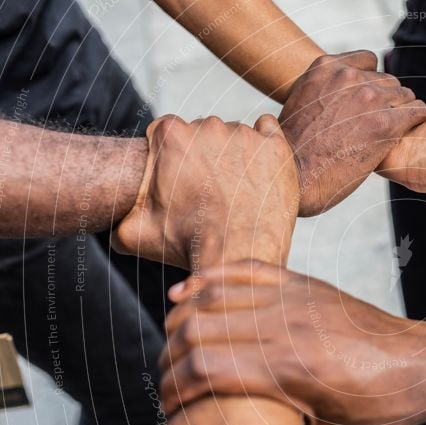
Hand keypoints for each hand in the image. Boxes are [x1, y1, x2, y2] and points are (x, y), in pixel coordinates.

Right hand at [113, 114, 298, 269]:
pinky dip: (265, 147)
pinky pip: (268, 132)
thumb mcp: (134, 233)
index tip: (184, 182)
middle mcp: (208, 126)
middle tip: (212, 192)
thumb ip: (116, 216)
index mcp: (170, 135)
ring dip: (236, 155)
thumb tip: (108, 218)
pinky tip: (260, 173)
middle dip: (206, 157)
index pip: (169, 134)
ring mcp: (245, 134)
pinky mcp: (276, 146)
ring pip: (236, 136)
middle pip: (204, 134)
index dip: (175, 160)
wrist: (240, 256)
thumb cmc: (188, 244)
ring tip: (237, 191)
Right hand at [160, 260, 425, 424]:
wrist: (421, 365)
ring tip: (173, 346)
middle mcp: (288, 326)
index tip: (170, 407)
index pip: (204, 369)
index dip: (173, 389)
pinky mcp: (304, 284)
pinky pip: (245, 269)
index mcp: (292, 370)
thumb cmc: (382, 409)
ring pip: (212, 295)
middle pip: (198, 329)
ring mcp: (295, 298)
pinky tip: (187, 293)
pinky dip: (208, 278)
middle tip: (167, 381)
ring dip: (181, 320)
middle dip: (169, 358)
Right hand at [280, 51, 425, 215]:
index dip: (370, 83)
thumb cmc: (293, 151)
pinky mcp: (385, 123)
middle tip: (375, 126)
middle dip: (385, 101)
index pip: (368, 62)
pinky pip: (417, 111)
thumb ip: (324, 91)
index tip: (366, 104)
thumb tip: (334, 98)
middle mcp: (348, 77)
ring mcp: (368, 98)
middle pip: (387, 80)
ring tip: (388, 134)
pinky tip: (404, 135)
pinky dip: (415, 122)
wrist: (293, 177)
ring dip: (400, 113)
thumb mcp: (300, 104)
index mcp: (325, 68)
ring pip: (404, 95)